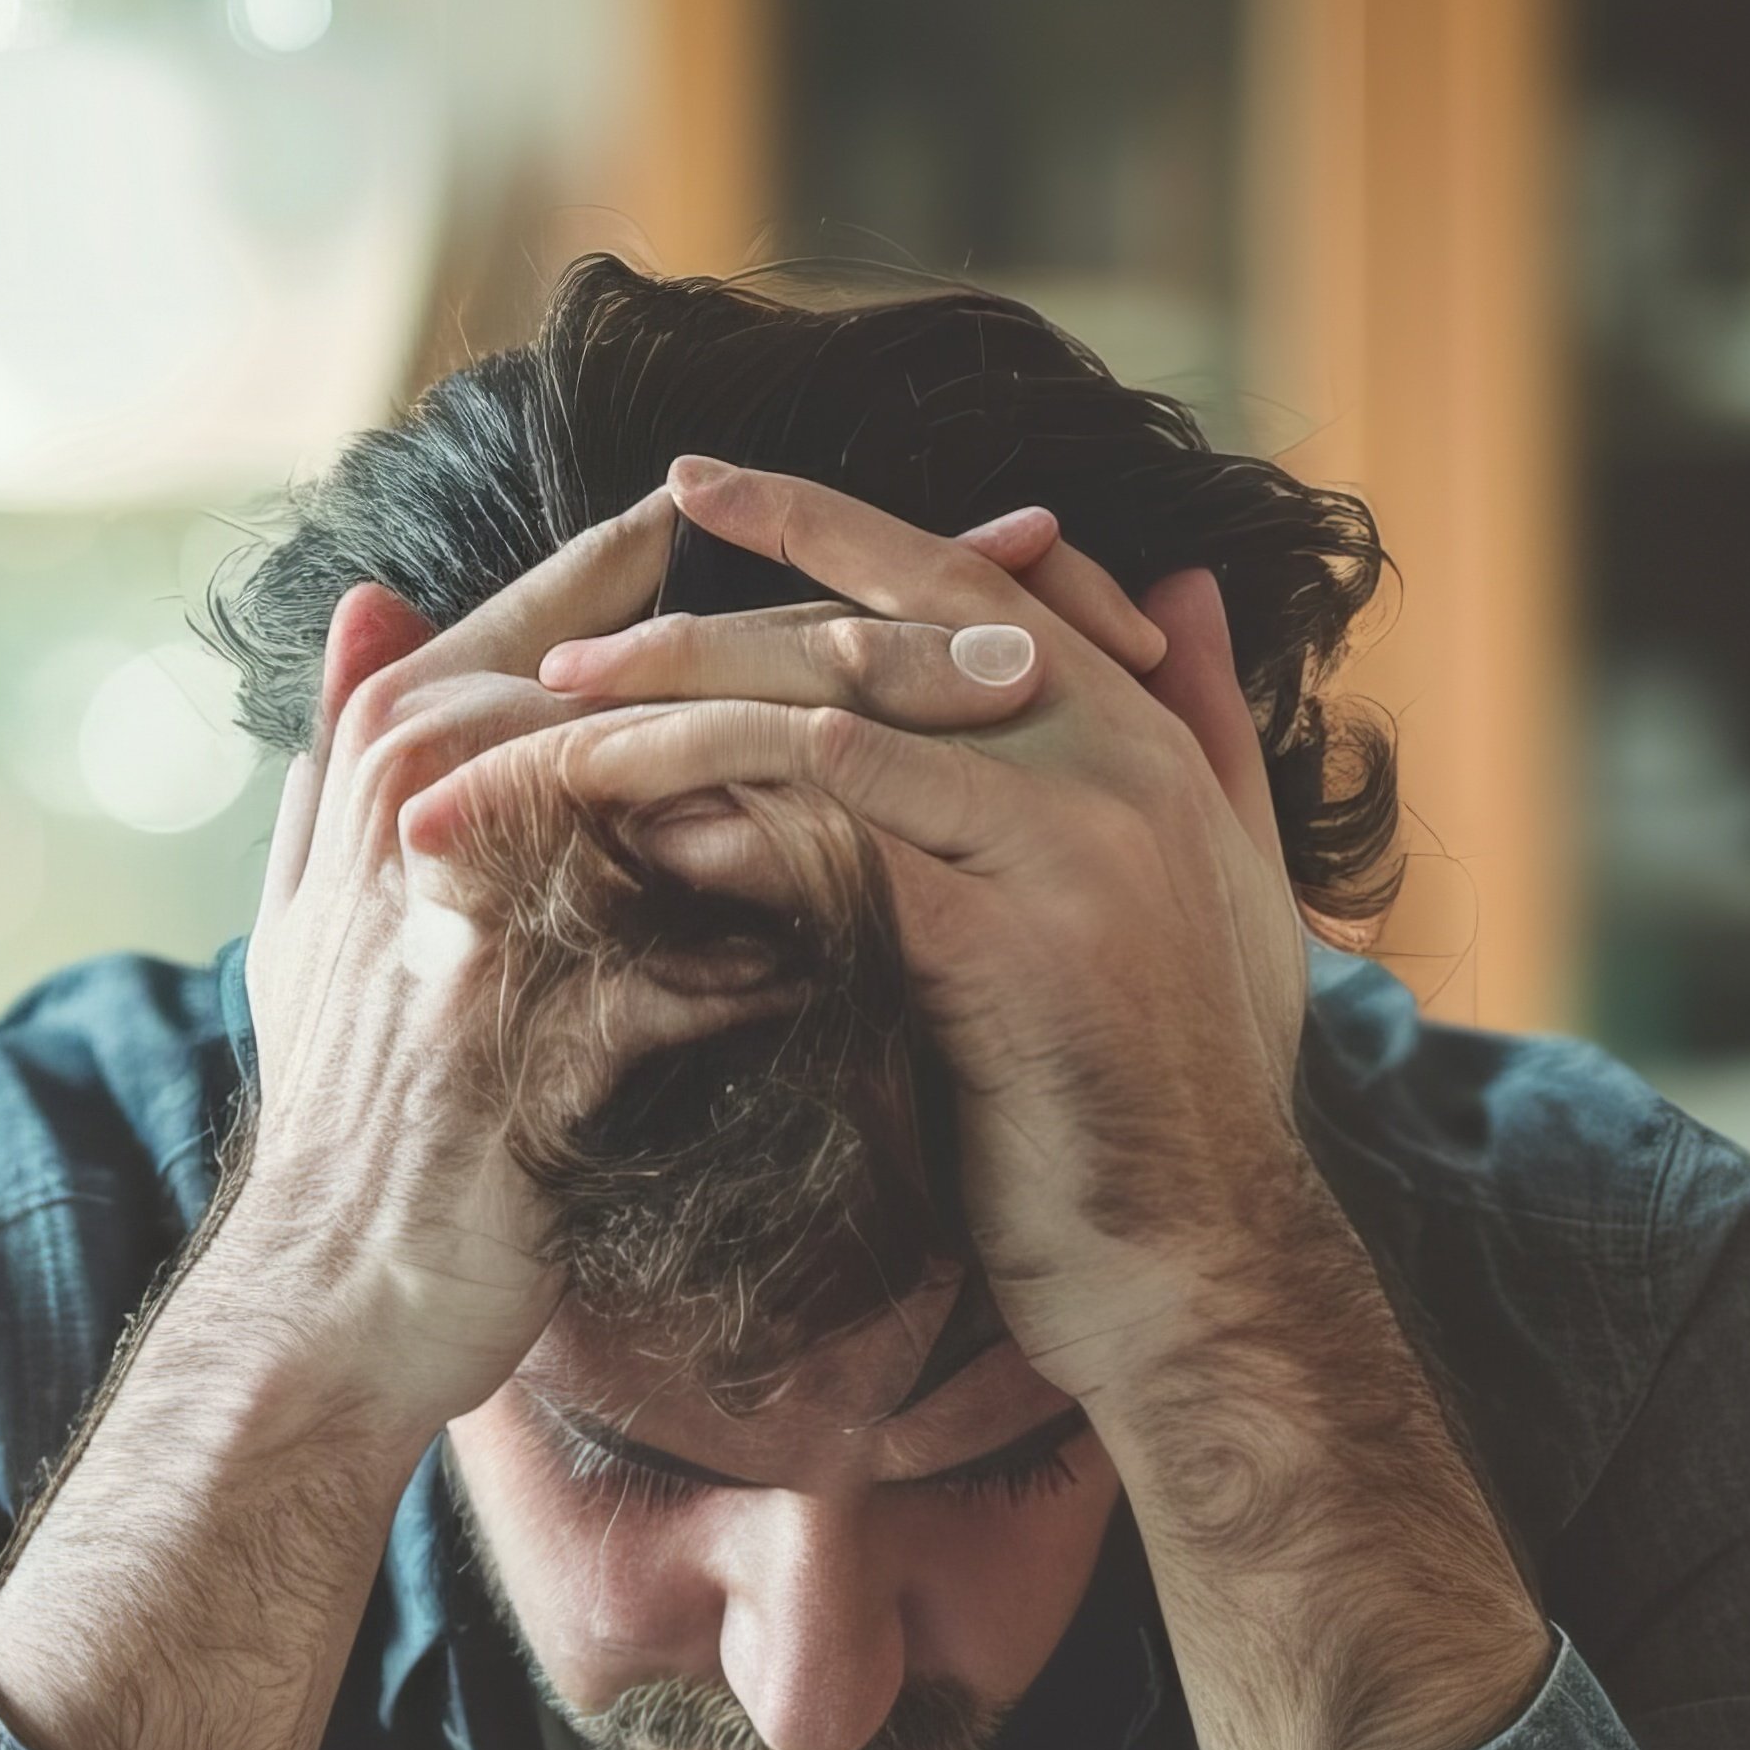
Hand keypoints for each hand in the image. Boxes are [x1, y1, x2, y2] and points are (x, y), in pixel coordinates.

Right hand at [217, 490, 1140, 1440]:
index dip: (774, 560)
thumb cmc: (355, 1099)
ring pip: (721, 810)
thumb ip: (352, 743)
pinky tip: (911, 967)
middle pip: (690, 678)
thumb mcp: (326, 898)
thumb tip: (371, 596)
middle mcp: (434, 789)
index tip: (926, 557)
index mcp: (402, 732)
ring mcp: (481, 908)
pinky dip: (802, 969)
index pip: (604, 593)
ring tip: (1007, 800)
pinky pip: (701, 980)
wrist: (330, 1301)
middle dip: (871, 658)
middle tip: (1027, 661)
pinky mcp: (529, 1034)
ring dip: (874, 801)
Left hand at [443, 457, 1325, 1406]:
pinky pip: (842, 854)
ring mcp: (1076, 841)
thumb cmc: (1171, 1088)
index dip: (817, 522)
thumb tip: (1185, 583)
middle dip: (692, 639)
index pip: (953, 573)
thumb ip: (1193, 724)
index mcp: (1138, 724)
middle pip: (867, 641)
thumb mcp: (1209, 880)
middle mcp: (1114, 756)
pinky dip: (732, 843)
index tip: (684, 485)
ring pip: (833, 732)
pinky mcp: (1021, 942)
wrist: (1196, 1264)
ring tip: (540, 755)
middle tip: (552, 659)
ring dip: (668, 737)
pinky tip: (634, 849)